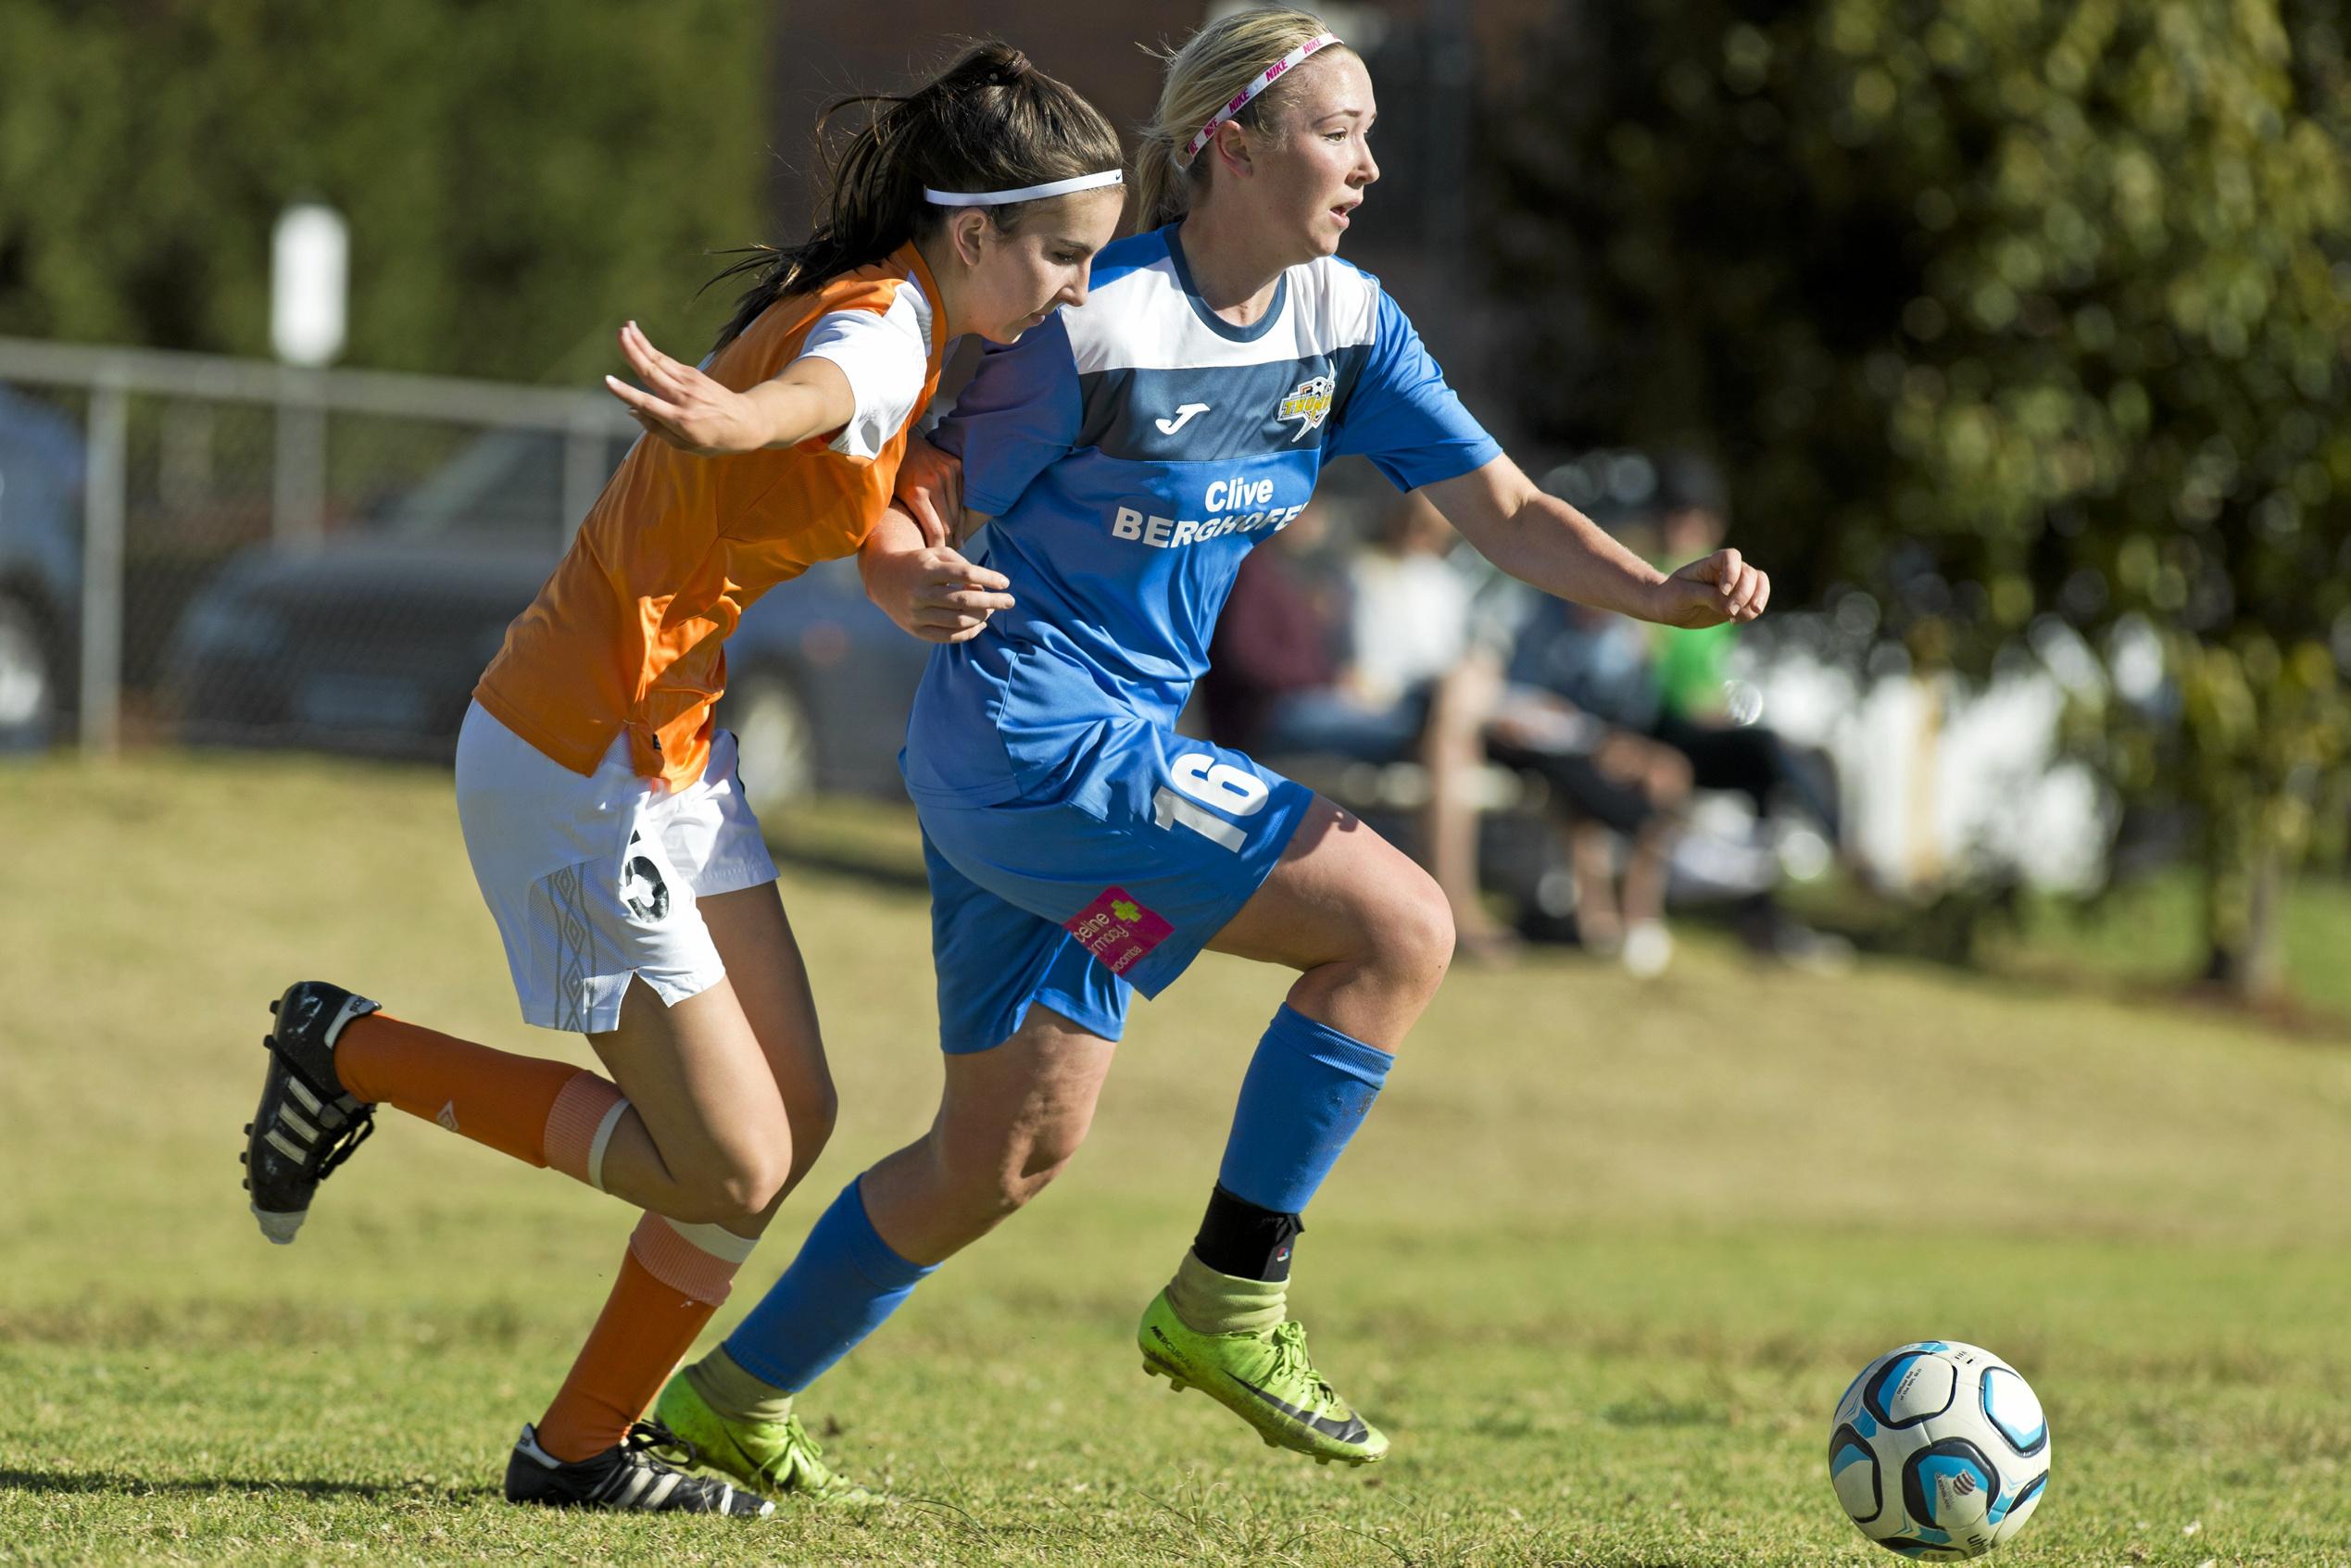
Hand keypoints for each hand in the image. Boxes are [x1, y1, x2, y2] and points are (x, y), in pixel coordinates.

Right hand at [603, 322, 767, 454]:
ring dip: (640, 343)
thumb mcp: (687, 445)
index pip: (648, 404)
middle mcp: (684, 398)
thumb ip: (658, 429)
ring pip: (659, 361)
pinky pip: (667, 362)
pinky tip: (639, 338)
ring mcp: (690, 383)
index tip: (607, 381)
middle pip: (652, 373)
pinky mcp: (693, 374)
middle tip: (618, 334)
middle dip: (633, 352)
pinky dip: (651, 350)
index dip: (626, 393)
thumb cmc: (715, 440)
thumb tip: (632, 410)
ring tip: (624, 328)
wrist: (748, 422)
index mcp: (680, 420)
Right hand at [863, 542, 1012, 643]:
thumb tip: (985, 587)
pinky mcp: (915, 630)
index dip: (989, 578)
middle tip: (1010, 601)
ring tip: (993, 610)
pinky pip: (948, 636)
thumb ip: (962, 565)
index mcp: (926, 570)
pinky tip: (981, 625)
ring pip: (958, 620)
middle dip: (992, 601)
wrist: (882, 578)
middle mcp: (920, 593)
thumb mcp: (936, 554)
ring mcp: (916, 614)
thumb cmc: (919, 563)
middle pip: (964, 600)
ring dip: (982, 617)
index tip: (1006, 582)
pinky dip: (968, 632)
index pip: (965, 574)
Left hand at [894, 434, 963, 546]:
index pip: (935, 530)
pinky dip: (959, 509)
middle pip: (949, 523)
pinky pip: (962, 495)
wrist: (902, 440)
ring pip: (958, 511)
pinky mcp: (956, 465)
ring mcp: (948, 472)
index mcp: (916, 492)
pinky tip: (957, 522)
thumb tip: (909, 544)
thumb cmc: (893, 472)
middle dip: (949, 540)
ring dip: (957, 527)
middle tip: (948, 552)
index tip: (938, 556)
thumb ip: (903, 518)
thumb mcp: (890, 496)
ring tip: (956, 540)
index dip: (938, 547)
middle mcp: (935, 482)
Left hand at [1651, 548, 1769, 627]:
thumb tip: (1730, 606)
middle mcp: (1727, 571)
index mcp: (1711, 563)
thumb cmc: (1672, 596)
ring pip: (1760, 584)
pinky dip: (1751, 612)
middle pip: (1749, 574)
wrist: (1669, 608)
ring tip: (1744, 614)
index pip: (1731, 556)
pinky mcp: (1738, 601)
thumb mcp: (1684, 595)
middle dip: (1744, 594)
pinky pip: (1755, 602)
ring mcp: (1735, 585)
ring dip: (1757, 600)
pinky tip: (1734, 621)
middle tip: (1729, 612)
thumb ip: (1708, 596)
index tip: (1723, 591)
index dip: (1733, 572)